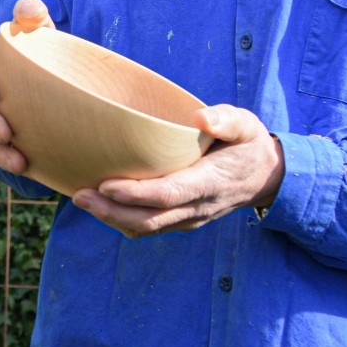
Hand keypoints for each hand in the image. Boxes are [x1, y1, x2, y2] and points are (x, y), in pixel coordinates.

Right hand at [0, 0, 52, 176]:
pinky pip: (5, 155)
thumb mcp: (36, 26)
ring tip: (18, 160)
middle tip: (5, 131)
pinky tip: (31, 169)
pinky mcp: (12, 141)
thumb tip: (28, 10)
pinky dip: (13, 162)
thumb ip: (31, 13)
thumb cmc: (38, 46)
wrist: (54, 74)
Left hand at [74, 105, 285, 237]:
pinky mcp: (181, 221)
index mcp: (211, 182)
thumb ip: (225, 120)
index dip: (136, 194)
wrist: (267, 178)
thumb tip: (201, 118)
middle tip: (79, 195)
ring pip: (146, 228)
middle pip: (150, 219)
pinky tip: (100, 203)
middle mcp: (198, 207)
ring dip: (112, 218)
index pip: (169, 194)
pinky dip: (121, 219)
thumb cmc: (249, 144)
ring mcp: (189, 219)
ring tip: (80, 199)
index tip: (106, 185)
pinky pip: (149, 227)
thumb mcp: (246, 124)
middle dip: (111, 212)